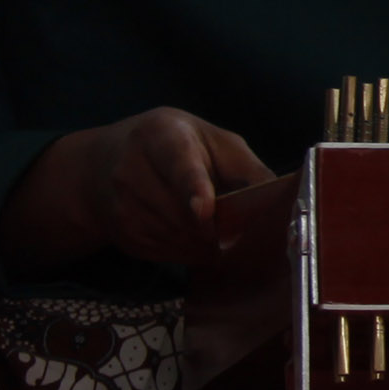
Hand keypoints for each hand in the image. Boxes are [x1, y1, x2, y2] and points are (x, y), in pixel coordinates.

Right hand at [0, 108, 276, 273]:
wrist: (105, 161)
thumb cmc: (178, 146)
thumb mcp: (215, 142)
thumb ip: (246, 168)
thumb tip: (283, 199)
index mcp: (162, 135)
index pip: (178, 165)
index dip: (193, 189)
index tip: (204, 210)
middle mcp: (131, 168)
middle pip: (181, 212)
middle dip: (216, 227)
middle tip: (237, 229)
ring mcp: (120, 203)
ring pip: (175, 237)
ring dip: (205, 243)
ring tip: (216, 230)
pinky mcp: (120, 231)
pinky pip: (164, 253)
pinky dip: (188, 252)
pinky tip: (194, 238)